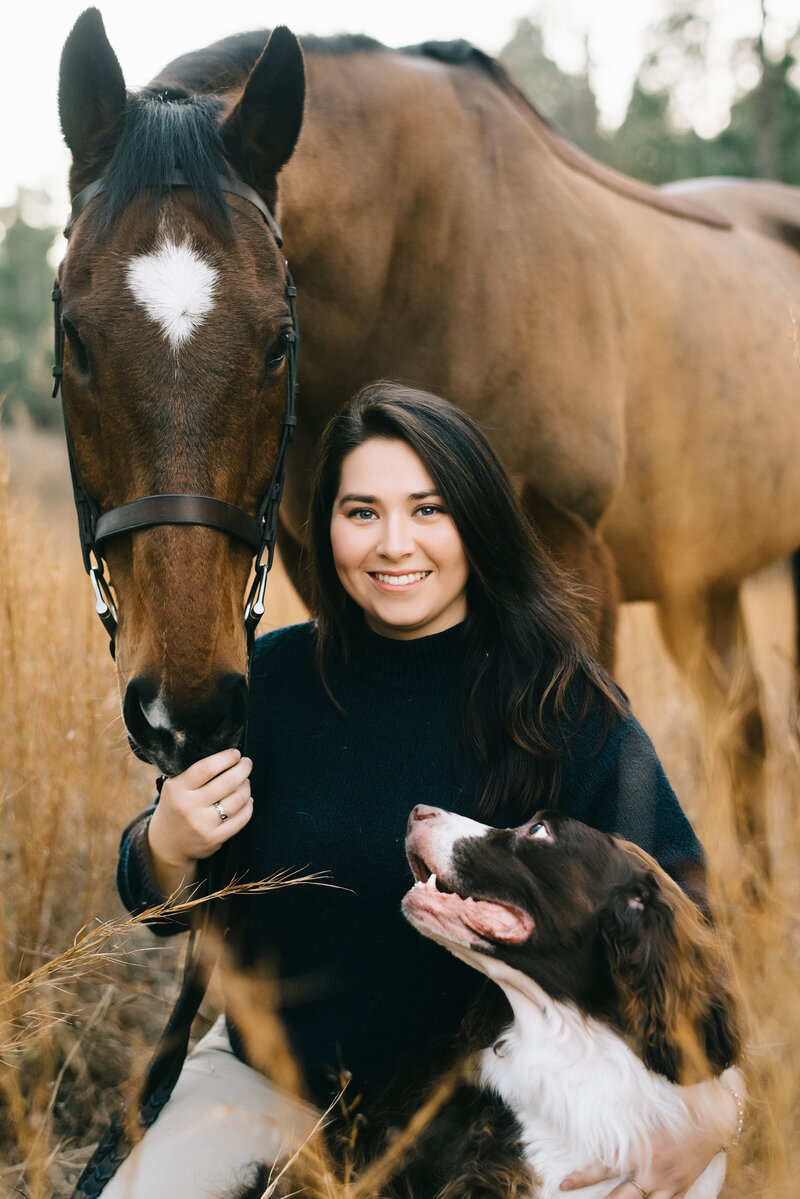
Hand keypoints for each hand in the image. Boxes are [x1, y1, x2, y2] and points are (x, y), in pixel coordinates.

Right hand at [147, 748, 253, 895]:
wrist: (167, 842)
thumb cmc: (176, 805)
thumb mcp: (175, 786)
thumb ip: (194, 772)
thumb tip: (226, 755)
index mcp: (177, 788)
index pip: (206, 768)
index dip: (225, 758)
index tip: (236, 753)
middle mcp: (188, 807)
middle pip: (227, 782)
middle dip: (243, 769)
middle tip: (247, 763)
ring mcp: (201, 825)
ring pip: (237, 800)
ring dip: (246, 787)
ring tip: (246, 782)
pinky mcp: (213, 839)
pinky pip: (241, 820)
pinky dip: (248, 807)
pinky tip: (247, 801)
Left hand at [559, 1068, 742, 1197]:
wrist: (718, 1116)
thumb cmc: (683, 1104)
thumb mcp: (653, 1106)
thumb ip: (630, 1113)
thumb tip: (603, 1101)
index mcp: (642, 1148)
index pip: (606, 1166)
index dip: (583, 1177)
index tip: (563, 1182)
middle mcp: (653, 1170)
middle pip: (619, 1195)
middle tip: (574, 1196)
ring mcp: (668, 1183)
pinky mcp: (681, 1189)